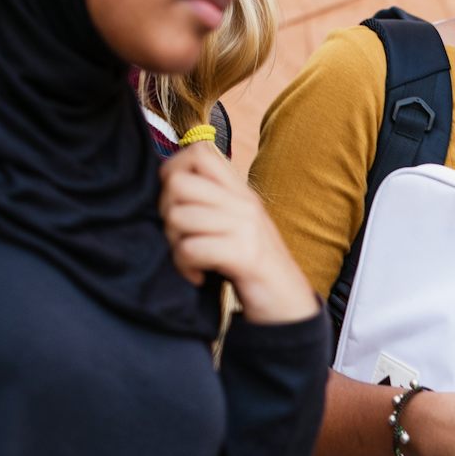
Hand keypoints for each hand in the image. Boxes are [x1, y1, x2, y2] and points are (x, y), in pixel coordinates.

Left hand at [161, 144, 318, 324]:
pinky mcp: (244, 255)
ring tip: (189, 261)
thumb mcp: (236, 225)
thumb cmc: (253, 267)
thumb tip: (169, 185)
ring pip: (178, 217)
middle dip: (165, 213)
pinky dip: (185, 267)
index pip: (198, 151)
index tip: (176, 203)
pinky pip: (190, 249)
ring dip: (174, 244)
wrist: (288, 304)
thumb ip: (212, 202)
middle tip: (179, 237)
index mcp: (240, 191)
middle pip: (178, 183)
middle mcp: (244, 203)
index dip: (173, 172)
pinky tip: (198, 276)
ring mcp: (246, 227)